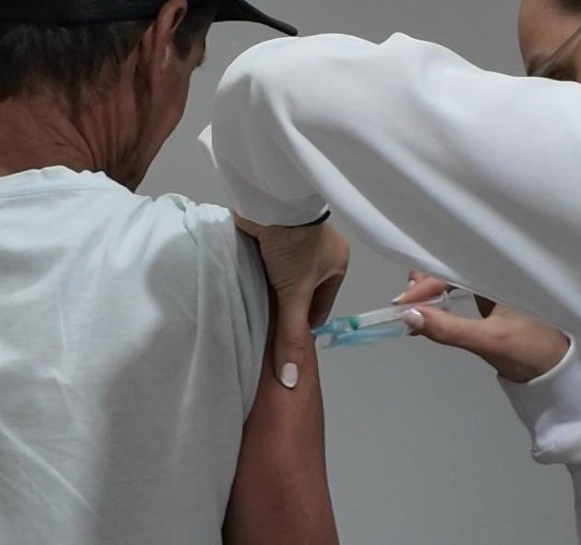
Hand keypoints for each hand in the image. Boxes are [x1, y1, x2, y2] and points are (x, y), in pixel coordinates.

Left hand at [236, 216, 348, 389]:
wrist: (269, 200)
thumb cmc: (293, 246)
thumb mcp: (294, 295)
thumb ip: (291, 336)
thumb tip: (292, 381)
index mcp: (336, 264)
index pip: (320, 306)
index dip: (302, 325)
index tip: (284, 342)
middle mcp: (318, 252)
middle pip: (300, 293)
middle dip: (283, 309)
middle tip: (263, 331)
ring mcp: (294, 241)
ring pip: (281, 278)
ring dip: (268, 291)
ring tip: (251, 314)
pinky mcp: (270, 234)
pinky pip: (266, 263)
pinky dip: (257, 275)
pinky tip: (244, 290)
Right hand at [397, 271, 569, 383]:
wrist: (557, 373)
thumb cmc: (531, 351)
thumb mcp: (487, 340)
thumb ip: (448, 328)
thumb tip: (408, 316)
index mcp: (504, 272)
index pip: (455, 268)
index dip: (426, 283)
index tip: (403, 302)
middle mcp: (499, 272)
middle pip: (453, 267)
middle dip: (426, 281)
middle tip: (403, 300)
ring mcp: (496, 284)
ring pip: (455, 279)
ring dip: (432, 291)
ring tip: (411, 304)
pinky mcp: (493, 298)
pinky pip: (461, 291)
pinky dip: (442, 300)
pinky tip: (428, 312)